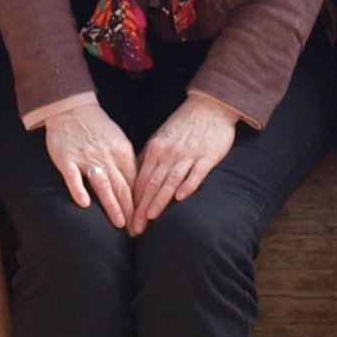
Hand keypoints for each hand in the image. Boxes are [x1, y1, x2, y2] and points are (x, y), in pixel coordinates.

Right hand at [36, 95, 137, 222]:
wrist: (73, 108)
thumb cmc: (98, 128)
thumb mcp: (120, 142)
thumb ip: (128, 165)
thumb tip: (140, 189)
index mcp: (122, 153)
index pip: (134, 183)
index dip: (140, 204)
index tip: (145, 222)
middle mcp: (107, 157)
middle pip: (122, 187)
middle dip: (131, 211)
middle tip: (136, 232)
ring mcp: (86, 158)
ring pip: (102, 184)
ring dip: (112, 205)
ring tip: (119, 223)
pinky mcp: (66, 159)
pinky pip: (73, 176)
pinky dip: (79, 190)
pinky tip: (84, 204)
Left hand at [125, 91, 243, 231]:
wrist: (209, 106)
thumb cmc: (183, 125)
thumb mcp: (160, 139)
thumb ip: (148, 160)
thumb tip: (134, 182)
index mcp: (155, 149)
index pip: (140, 180)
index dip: (133, 203)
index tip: (127, 221)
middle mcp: (169, 153)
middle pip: (152, 184)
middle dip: (142, 209)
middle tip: (135, 229)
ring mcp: (189, 154)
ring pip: (171, 180)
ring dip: (160, 200)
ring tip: (151, 218)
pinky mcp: (208, 155)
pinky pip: (197, 172)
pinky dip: (188, 185)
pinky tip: (181, 198)